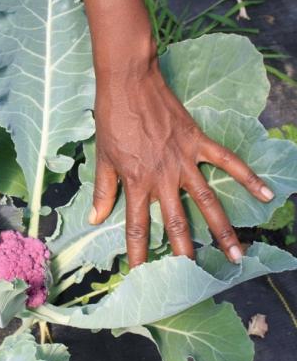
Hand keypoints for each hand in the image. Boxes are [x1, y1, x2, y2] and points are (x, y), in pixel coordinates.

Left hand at [88, 60, 273, 266]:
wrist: (128, 83)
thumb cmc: (111, 121)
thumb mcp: (102, 158)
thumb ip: (103, 191)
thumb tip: (94, 219)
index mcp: (135, 183)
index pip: (137, 227)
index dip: (138, 253)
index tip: (142, 275)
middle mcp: (162, 177)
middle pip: (176, 222)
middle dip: (186, 252)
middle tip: (196, 276)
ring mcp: (183, 160)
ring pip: (207, 201)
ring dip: (222, 230)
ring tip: (236, 255)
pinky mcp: (198, 142)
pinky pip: (227, 161)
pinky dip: (247, 177)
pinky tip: (266, 195)